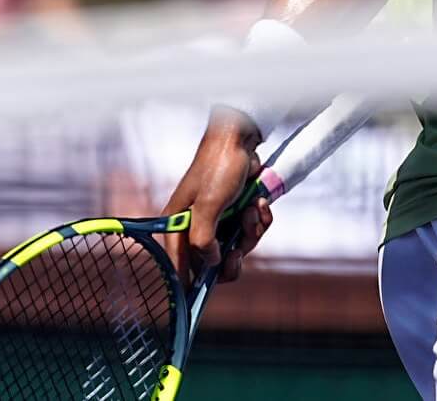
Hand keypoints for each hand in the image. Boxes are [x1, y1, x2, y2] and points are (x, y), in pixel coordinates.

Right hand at [160, 110, 269, 284]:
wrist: (242, 139)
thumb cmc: (218, 168)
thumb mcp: (207, 206)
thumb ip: (203, 240)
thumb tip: (210, 263)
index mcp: (177, 226)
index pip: (179, 266)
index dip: (190, 284)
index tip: (202, 297)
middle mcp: (195, 226)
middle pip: (213, 264)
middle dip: (232, 257)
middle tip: (239, 253)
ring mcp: (218, 220)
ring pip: (236, 248)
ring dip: (250, 233)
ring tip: (251, 211)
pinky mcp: (237, 213)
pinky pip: (250, 231)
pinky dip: (259, 221)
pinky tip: (259, 205)